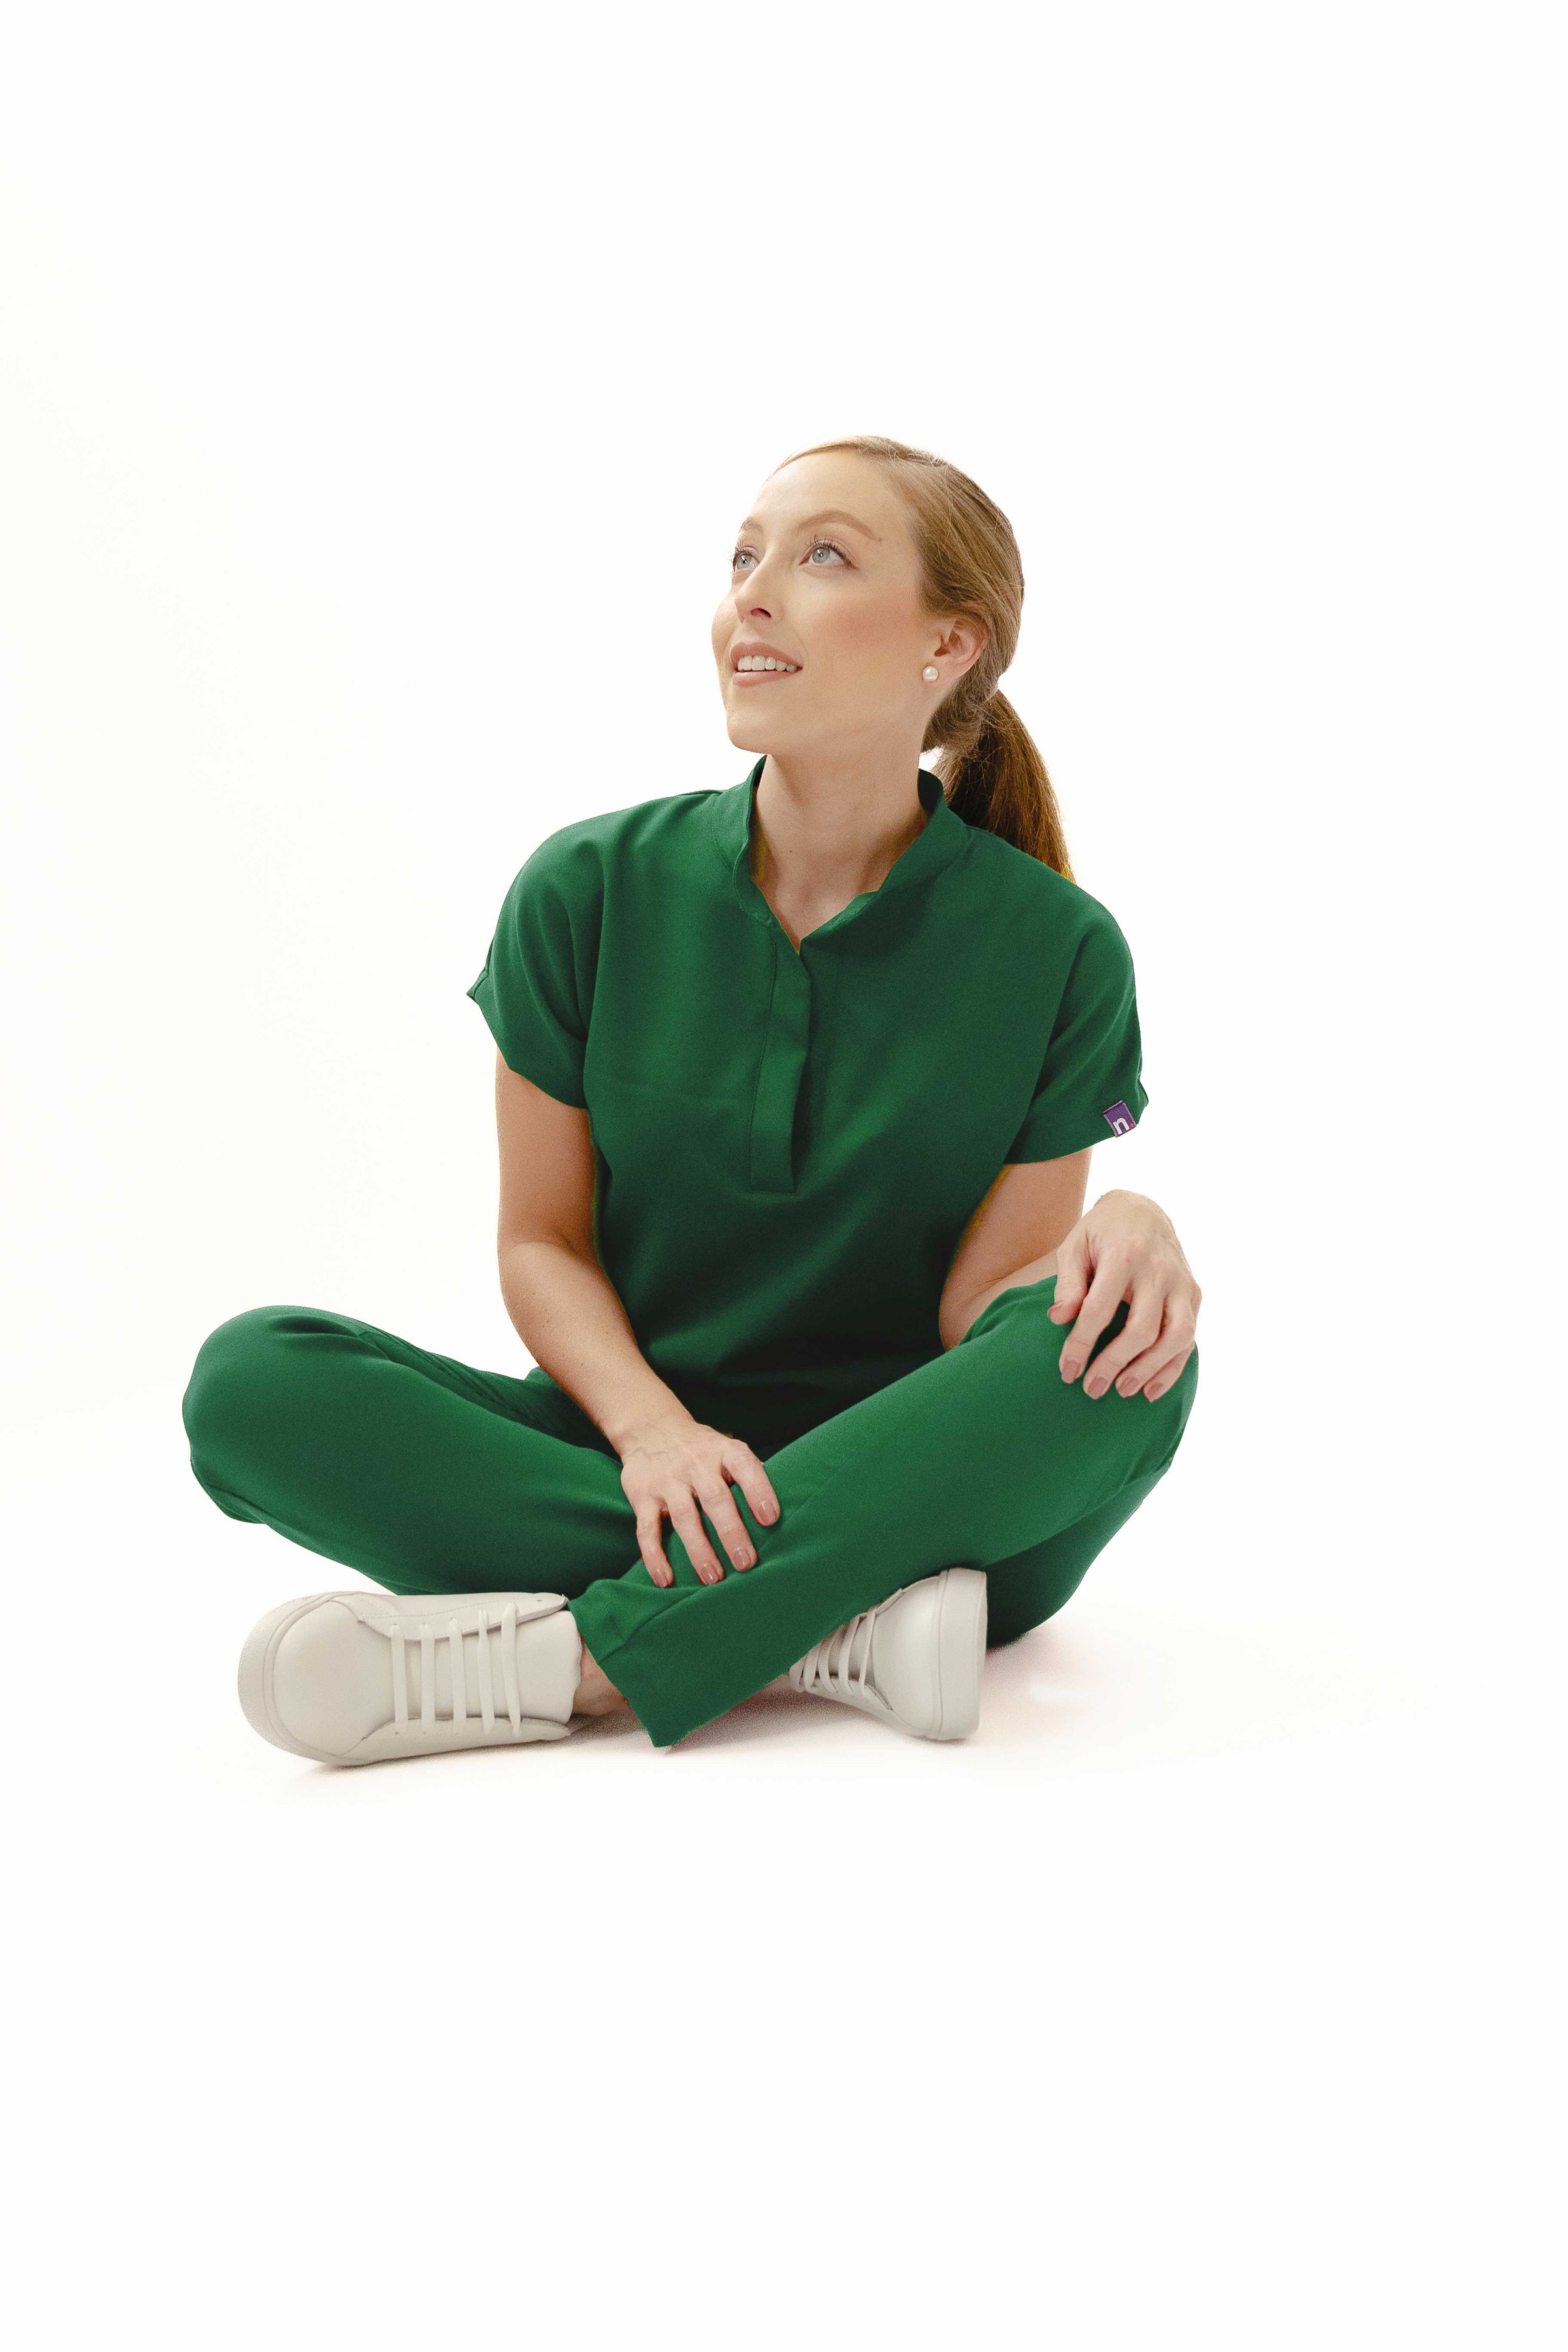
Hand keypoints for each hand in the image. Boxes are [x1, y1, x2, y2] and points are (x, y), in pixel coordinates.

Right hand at [618, 1414, 780, 1587]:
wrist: (651, 1427)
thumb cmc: (701, 1449)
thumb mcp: (726, 1448)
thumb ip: (749, 1474)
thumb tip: (783, 1507)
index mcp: (722, 1451)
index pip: (744, 1467)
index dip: (759, 1490)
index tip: (771, 1519)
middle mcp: (695, 1464)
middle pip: (715, 1499)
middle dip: (731, 1532)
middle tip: (746, 1563)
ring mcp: (667, 1481)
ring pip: (684, 1517)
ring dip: (699, 1550)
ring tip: (714, 1578)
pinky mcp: (642, 1496)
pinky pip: (646, 1529)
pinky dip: (655, 1556)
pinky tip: (666, 1579)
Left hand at [1048, 1190, 1200, 1402]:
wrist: (1143, 1210)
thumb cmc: (1101, 1232)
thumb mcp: (1075, 1246)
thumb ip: (1067, 1283)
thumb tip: (1059, 1319)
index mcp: (1124, 1254)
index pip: (1101, 1309)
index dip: (1082, 1344)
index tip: (1067, 1370)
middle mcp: (1159, 1270)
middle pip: (1142, 1329)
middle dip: (1114, 1364)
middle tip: (1092, 1389)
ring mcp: (1181, 1283)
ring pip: (1176, 1337)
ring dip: (1149, 1370)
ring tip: (1122, 1391)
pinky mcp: (1194, 1294)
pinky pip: (1189, 1337)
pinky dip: (1172, 1367)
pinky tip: (1150, 1389)